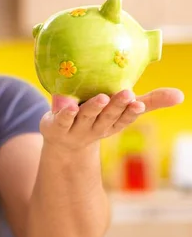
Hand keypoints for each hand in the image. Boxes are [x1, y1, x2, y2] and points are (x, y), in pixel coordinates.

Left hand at [40, 88, 183, 150]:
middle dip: (117, 107)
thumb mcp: (121, 111)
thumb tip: (180, 95)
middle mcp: (96, 128)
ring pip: (86, 118)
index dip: (131, 112)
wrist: (63, 142)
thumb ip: (149, 102)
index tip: (138, 103)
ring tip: (102, 97)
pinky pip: (62, 121)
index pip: (125, 119)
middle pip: (107, 117)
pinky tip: (69, 106)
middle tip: (126, 94)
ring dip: (94, 108)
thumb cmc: (96, 118)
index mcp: (113, 123)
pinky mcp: (56, 127)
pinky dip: (66, 114)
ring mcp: (76, 129)